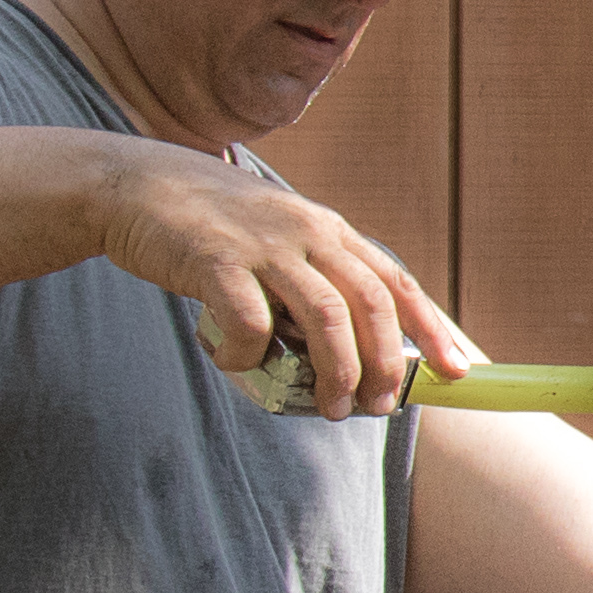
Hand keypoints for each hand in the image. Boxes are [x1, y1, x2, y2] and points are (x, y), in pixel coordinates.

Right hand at [89, 144, 469, 416]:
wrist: (138, 185)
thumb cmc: (216, 226)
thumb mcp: (281, 238)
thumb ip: (315, 280)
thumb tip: (351, 349)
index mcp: (329, 231)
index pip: (396, 282)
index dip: (430, 329)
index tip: (454, 370)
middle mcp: (306, 232)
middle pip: (370, 305)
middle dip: (384, 365)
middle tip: (379, 406)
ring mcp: (262, 245)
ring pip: (325, 317)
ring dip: (336, 371)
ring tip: (330, 407)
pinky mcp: (214, 261)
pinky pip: (249, 321)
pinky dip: (250, 354)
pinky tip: (238, 364)